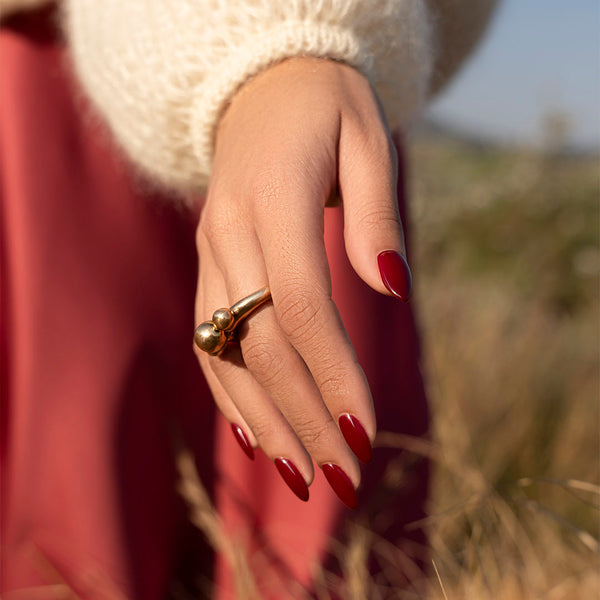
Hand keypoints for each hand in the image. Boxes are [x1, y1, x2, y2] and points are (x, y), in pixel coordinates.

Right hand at [194, 57, 410, 506]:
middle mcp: (228, 233)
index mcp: (272, 199)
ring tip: (303, 479)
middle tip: (345, 478)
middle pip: (262, 345)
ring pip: (226, 354)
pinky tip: (257, 436)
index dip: (331, 374)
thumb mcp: (366, 138)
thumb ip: (374, 215)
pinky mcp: (208, 265)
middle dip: (304, 417)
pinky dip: (231, 394)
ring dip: (264, 422)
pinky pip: (209, 341)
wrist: (260, 85)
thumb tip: (391, 289)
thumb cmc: (325, 108)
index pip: (300, 306)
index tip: (366, 432)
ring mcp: (210, 252)